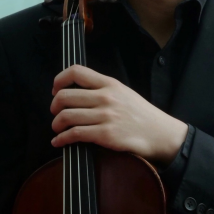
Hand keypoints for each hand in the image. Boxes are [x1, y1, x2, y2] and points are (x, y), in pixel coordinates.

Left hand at [50, 65, 187, 164]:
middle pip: (65, 96)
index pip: (76, 72)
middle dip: (54, 106)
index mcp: (109, 84)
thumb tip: (77, 92)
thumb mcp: (124, 92)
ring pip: (66, 116)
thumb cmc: (141, 115)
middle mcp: (105, 97)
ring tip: (57, 129)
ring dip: (56, 124)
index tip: (55, 90)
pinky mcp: (105, 134)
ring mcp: (105, 116)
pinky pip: (74, 134)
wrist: (160, 134)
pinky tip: (59, 142)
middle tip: (55, 113)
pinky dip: (61, 139)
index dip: (59, 80)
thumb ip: (103, 89)